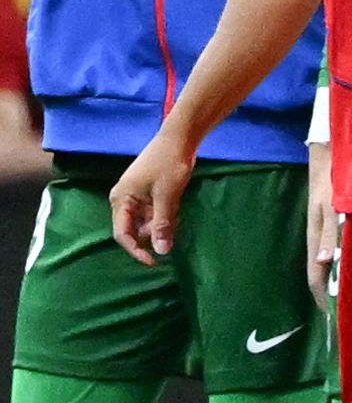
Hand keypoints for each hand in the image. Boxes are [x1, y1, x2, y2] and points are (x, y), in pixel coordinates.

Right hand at [109, 133, 196, 264]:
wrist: (179, 140)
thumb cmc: (169, 164)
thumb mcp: (167, 196)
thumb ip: (162, 224)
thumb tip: (161, 251)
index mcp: (120, 200)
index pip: (122, 234)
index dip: (136, 250)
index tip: (154, 262)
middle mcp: (123, 201)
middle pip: (134, 230)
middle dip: (153, 234)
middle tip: (173, 228)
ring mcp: (136, 198)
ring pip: (146, 223)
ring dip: (161, 225)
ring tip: (177, 214)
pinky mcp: (148, 195)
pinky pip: (153, 214)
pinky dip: (165, 217)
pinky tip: (177, 210)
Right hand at [305, 140, 339, 305]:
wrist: (327, 157)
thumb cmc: (331, 181)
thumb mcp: (331, 207)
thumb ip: (329, 234)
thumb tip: (325, 262)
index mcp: (314, 240)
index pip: (315, 277)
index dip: (323, 298)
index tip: (333, 318)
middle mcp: (318, 240)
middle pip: (321, 274)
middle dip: (330, 294)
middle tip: (346, 312)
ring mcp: (324, 232)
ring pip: (329, 264)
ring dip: (337, 280)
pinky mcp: (332, 224)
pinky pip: (335, 251)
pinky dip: (343, 264)